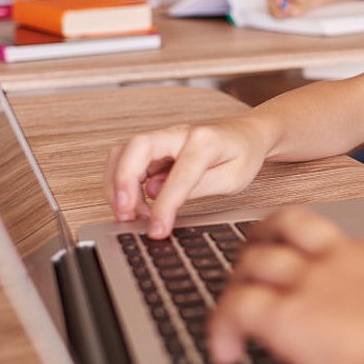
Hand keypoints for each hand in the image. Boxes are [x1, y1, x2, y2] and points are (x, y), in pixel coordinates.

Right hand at [104, 119, 269, 237]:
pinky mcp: (153, 147)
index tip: (157, 229)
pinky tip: (133, 205)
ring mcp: (163, 138)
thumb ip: (199, 188)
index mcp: (205, 141)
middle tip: (126, 215)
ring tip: (128, 215)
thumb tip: (158, 197)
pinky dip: (121, 183)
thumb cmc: (243, 155)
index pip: (179, 174)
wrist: (247, 135)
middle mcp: (179, 133)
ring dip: (117, 185)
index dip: (165, 204)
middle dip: (123, 183)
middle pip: (137, 148)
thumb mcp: (233, 179)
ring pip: (123, 153)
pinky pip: (125, 160)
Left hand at [208, 208, 363, 363]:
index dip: (304, 251)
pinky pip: (235, 306)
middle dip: (257, 246)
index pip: (328, 239)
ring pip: (252, 262)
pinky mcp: (287, 317)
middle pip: (283, 229)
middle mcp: (340, 261)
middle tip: (245, 273)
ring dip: (234, 286)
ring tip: (227, 317)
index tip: (299, 272)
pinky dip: (220, 326)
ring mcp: (311, 284)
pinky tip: (225, 351)